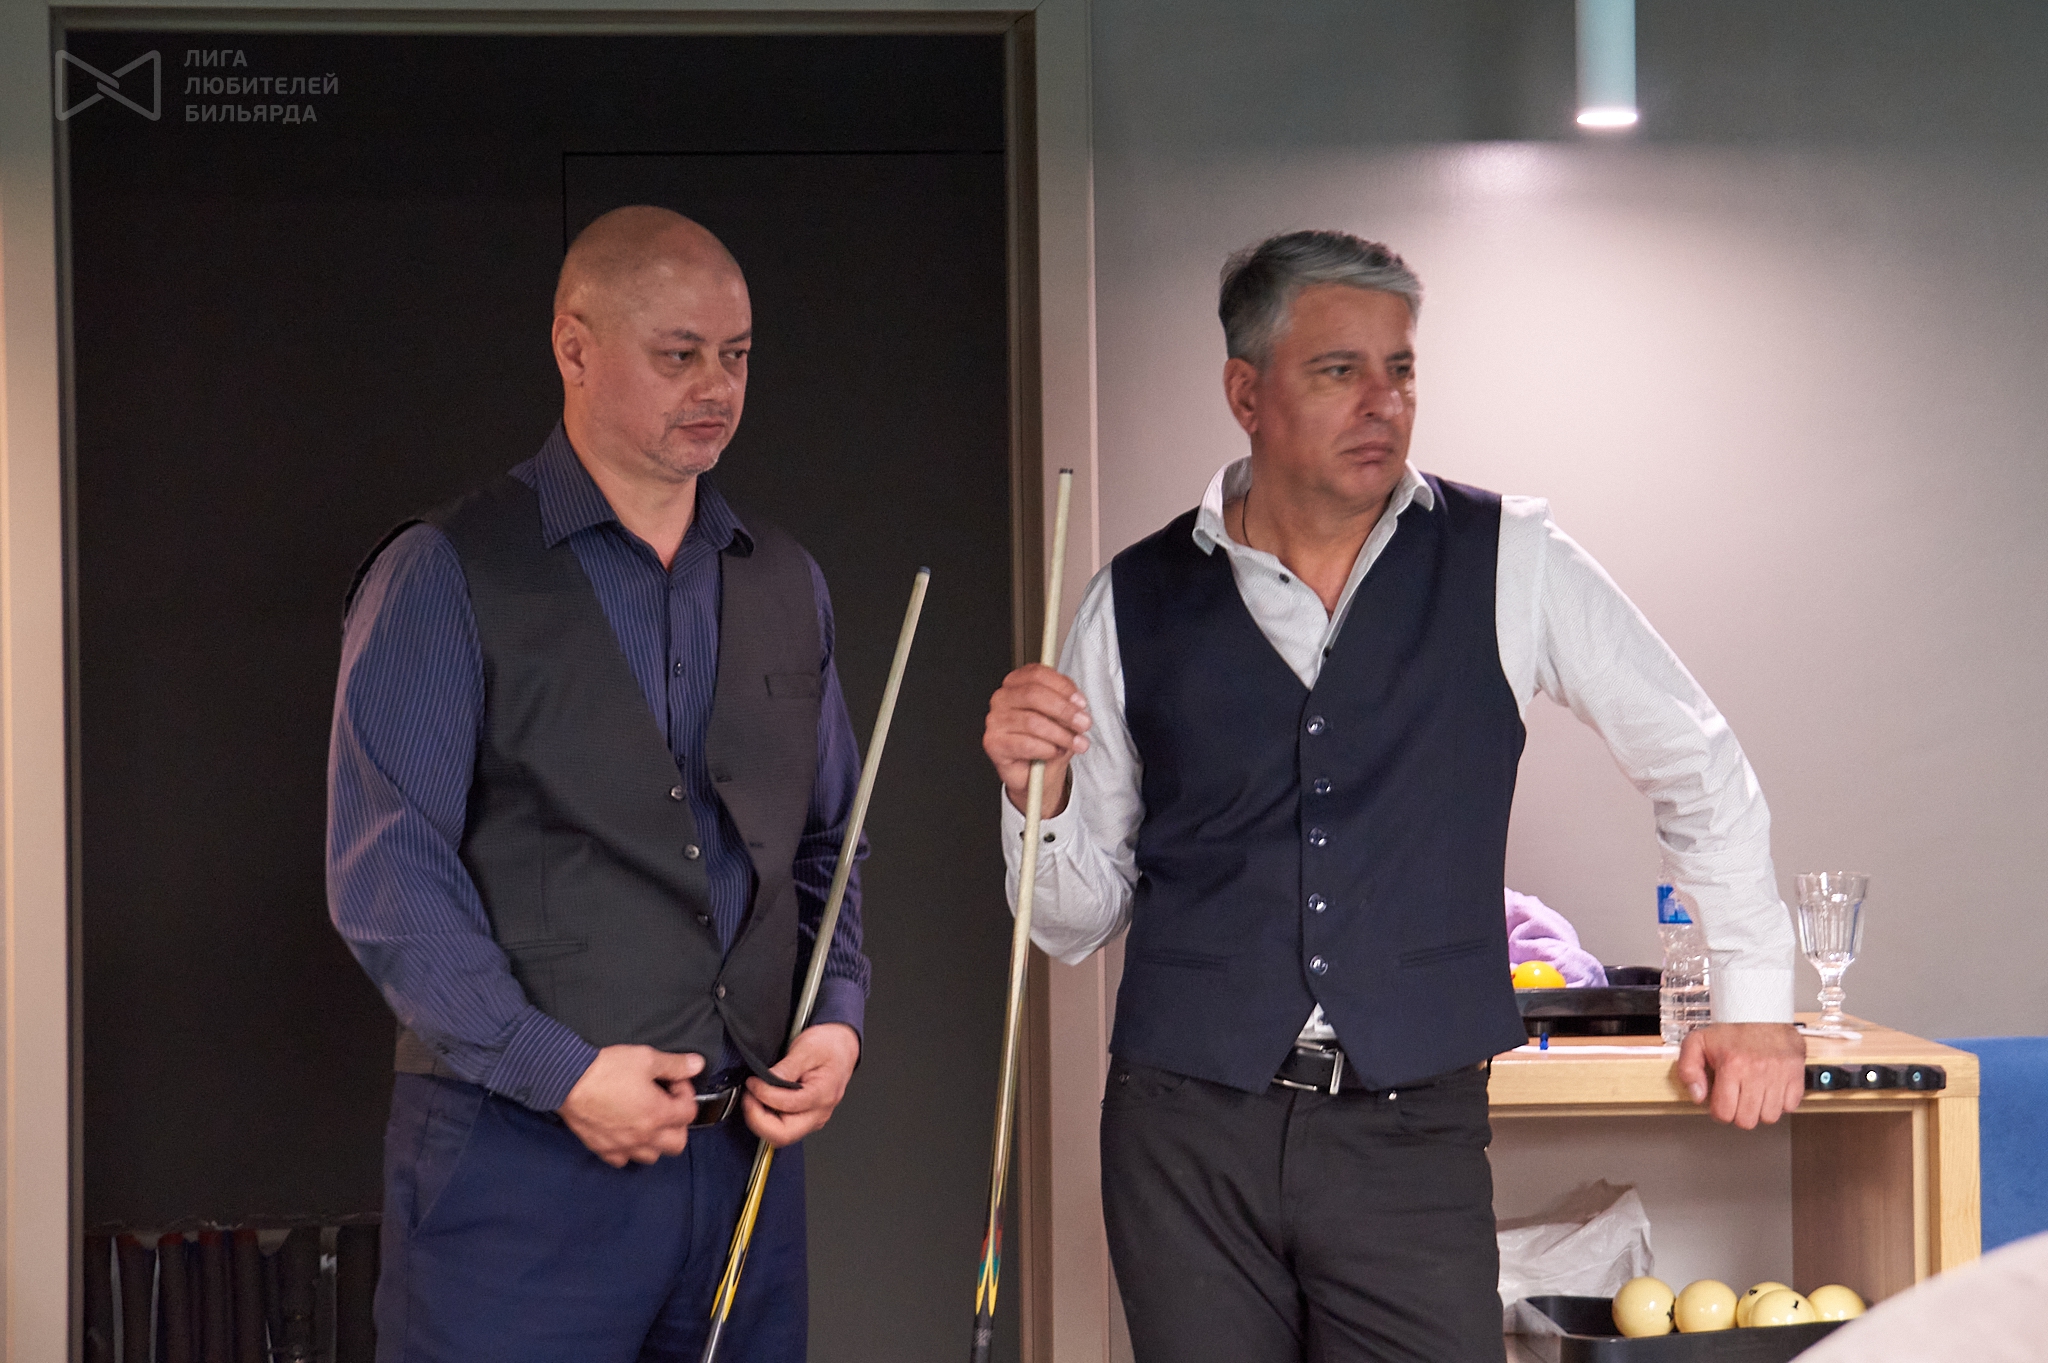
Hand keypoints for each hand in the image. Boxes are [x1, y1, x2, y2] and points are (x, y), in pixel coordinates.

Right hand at [558, 1044, 704, 1166]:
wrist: (566, 1080)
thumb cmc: (605, 1069)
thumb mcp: (646, 1058)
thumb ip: (675, 1064)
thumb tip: (697, 1064)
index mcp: (658, 1114)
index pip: (689, 1112)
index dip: (686, 1093)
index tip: (674, 1082)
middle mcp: (644, 1136)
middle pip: (677, 1143)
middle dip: (678, 1123)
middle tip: (667, 1104)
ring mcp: (623, 1146)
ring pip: (651, 1156)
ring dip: (656, 1141)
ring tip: (648, 1121)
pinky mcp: (602, 1149)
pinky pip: (622, 1160)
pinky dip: (628, 1151)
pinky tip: (625, 1134)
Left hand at [743, 1023, 860, 1147]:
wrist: (841, 1048)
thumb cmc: (829, 1046)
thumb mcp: (807, 1047)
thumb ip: (786, 1067)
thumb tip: (765, 1081)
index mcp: (823, 1094)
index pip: (788, 1104)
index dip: (764, 1094)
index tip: (753, 1082)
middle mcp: (819, 1113)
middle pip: (784, 1135)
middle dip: (758, 1119)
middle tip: (749, 1098)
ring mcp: (812, 1120)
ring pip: (780, 1137)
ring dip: (760, 1121)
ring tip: (754, 1099)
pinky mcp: (805, 1120)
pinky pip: (782, 1130)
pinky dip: (766, 1120)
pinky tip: (762, 1103)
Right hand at [982, 664, 1089, 818]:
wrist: (1036, 775)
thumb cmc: (1048, 741)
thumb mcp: (1064, 718)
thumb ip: (1068, 704)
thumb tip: (1076, 704)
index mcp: (1018, 683)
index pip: (1037, 673)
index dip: (1062, 687)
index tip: (1081, 702)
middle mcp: (1002, 698)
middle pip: (1033, 694)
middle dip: (1064, 710)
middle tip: (1083, 724)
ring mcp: (995, 720)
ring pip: (1032, 721)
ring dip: (1060, 734)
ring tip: (1074, 743)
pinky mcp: (993, 742)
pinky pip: (1024, 744)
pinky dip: (1045, 749)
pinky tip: (1053, 752)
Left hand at [1676, 1023, 1805, 1127]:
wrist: (1763, 1012)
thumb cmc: (1731, 1029)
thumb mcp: (1697, 1041)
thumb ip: (1688, 1069)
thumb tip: (1697, 1095)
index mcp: (1731, 1065)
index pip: (1724, 1113)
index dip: (1719, 1111)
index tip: (1721, 1102)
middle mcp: (1756, 1072)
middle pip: (1747, 1121)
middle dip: (1739, 1113)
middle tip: (1737, 1099)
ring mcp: (1779, 1075)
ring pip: (1769, 1117)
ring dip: (1760, 1110)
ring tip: (1754, 1094)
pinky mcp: (1796, 1075)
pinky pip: (1790, 1107)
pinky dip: (1781, 1103)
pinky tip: (1770, 1090)